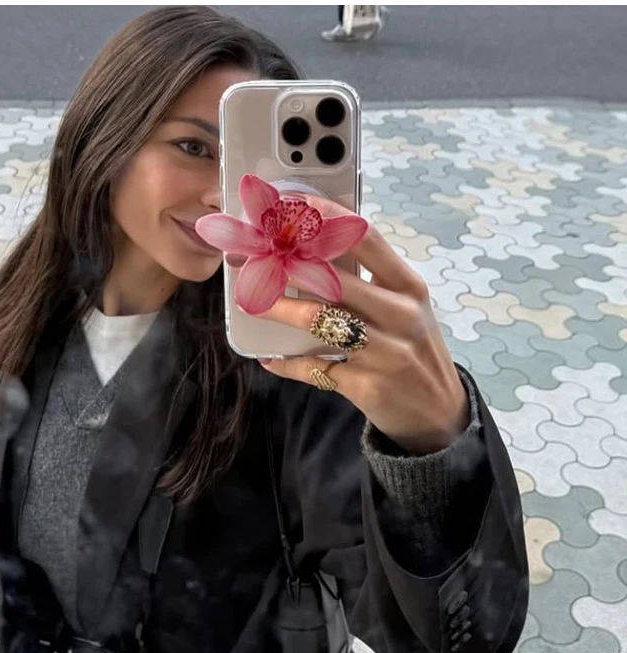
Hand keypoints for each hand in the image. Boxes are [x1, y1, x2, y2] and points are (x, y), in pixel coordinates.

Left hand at [258, 194, 469, 455]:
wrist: (438, 411)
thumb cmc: (412, 350)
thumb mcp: (404, 309)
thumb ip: (368, 282)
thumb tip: (311, 253)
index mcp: (409, 286)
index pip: (367, 238)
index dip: (326, 218)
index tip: (291, 206)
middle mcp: (400, 314)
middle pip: (334, 278)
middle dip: (286, 265)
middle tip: (251, 258)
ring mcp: (384, 351)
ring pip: (318, 321)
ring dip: (278, 309)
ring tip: (250, 303)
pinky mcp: (366, 385)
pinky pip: (315, 368)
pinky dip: (288, 363)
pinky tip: (270, 358)